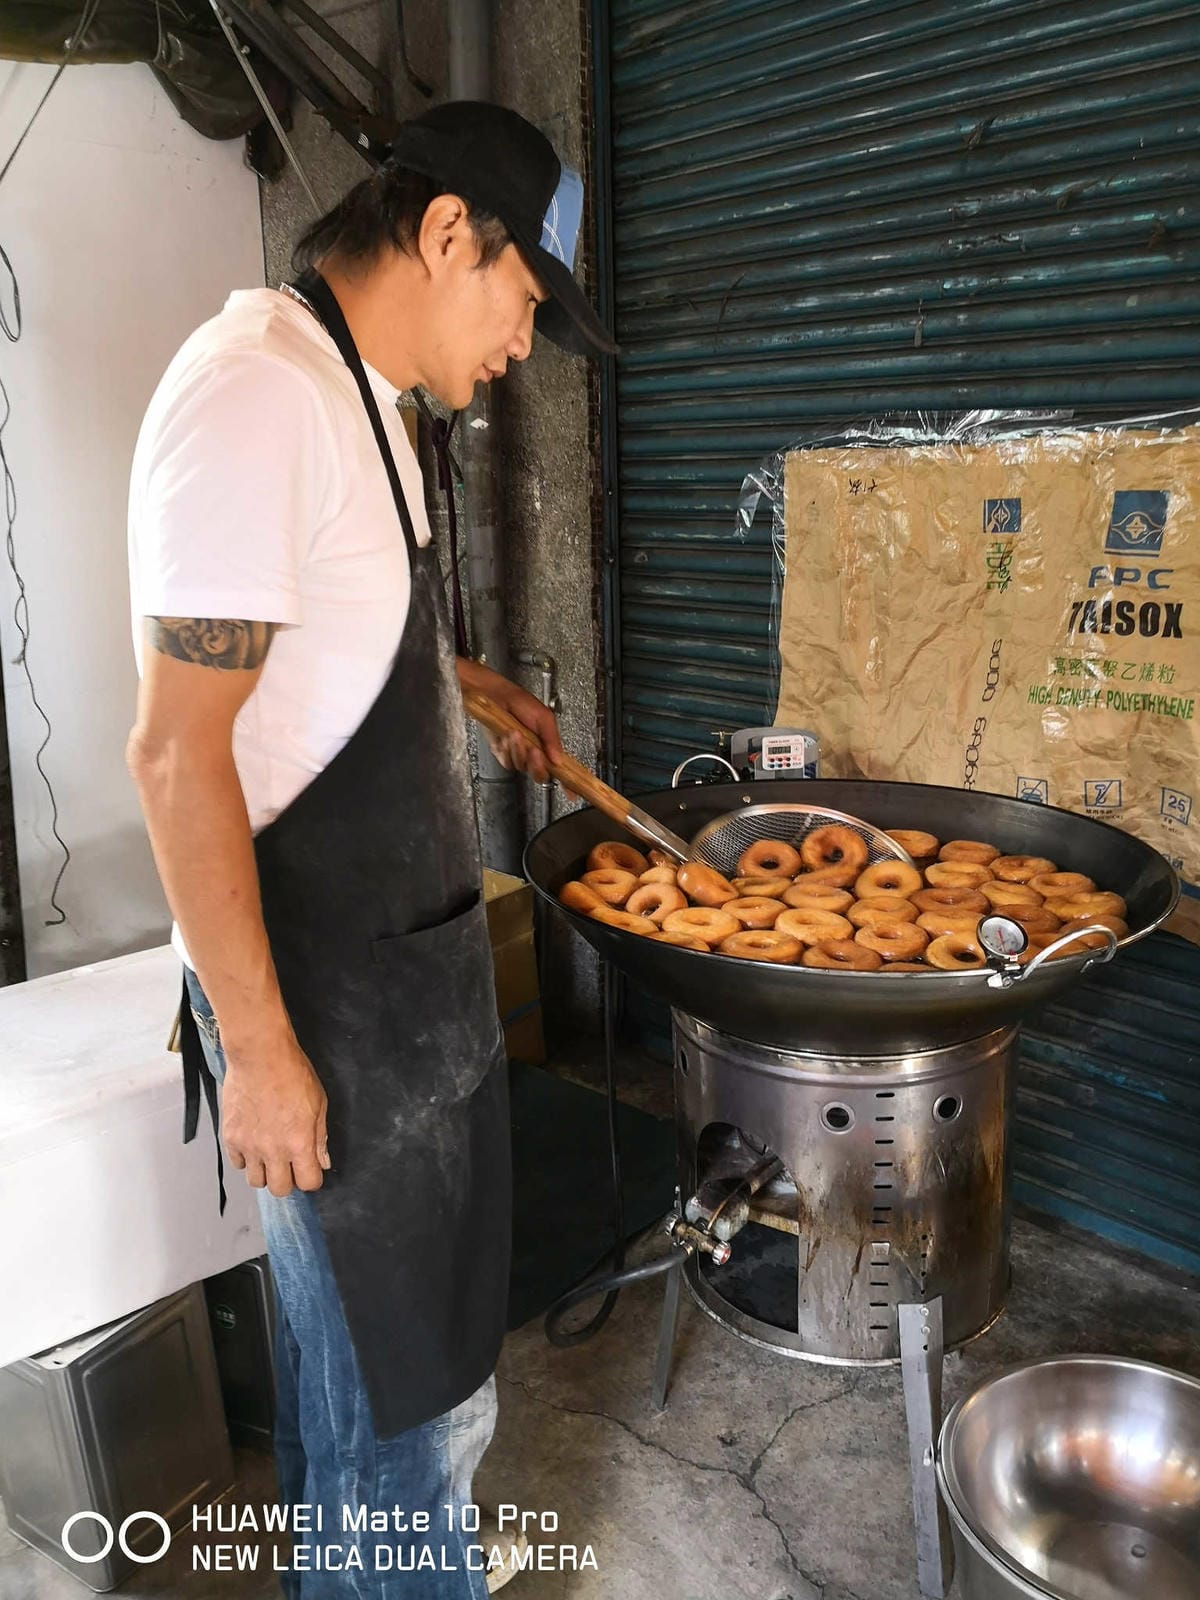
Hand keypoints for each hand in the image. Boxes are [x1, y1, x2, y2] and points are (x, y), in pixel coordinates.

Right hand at [220, 1029, 330, 1196]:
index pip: (308, 1183)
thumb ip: (320, 1137)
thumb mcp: (318, 1103)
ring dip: (265, 1173)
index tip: (310, 1169)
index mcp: (299, 1143)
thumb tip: (322, 1162)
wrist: (259, 1055)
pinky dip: (246, 1159)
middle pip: (280, 1189)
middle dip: (288, 1180)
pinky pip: (238, 1164)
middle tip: (289, 1164)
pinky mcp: (230, 1137)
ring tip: (269, 1155)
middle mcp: (273, 1151)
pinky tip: (253, 1144)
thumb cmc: (293, 1074)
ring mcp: (249, 1146)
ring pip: (256, 1182)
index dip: (312, 1178)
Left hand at [456, 657, 566, 786]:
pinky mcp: (502, 754)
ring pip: (523, 767)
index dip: (567, 783)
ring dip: (520, 751)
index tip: (573, 793)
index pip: (559, 769)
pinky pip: (508, 762)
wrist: (494, 695)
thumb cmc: (518, 701)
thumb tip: (559, 760)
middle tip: (536, 751)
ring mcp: (517, 755)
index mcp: (547, 745)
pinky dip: (508, 749)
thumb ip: (553, 739)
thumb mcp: (543, 717)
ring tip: (517, 733)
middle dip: (538, 764)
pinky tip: (508, 735)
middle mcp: (533, 753)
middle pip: (540, 775)